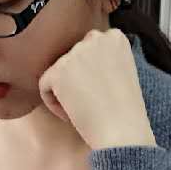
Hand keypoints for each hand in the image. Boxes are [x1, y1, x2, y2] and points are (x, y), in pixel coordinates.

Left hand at [38, 29, 156, 150]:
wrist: (123, 132)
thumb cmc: (125, 112)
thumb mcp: (123, 73)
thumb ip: (104, 60)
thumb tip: (80, 65)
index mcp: (115, 37)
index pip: (90, 50)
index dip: (91, 75)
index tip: (101, 93)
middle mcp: (95, 38)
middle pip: (72, 59)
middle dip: (76, 80)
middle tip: (90, 103)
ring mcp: (76, 52)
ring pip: (58, 72)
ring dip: (65, 92)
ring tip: (83, 111)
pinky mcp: (58, 70)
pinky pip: (45, 86)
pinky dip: (54, 104)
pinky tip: (72, 116)